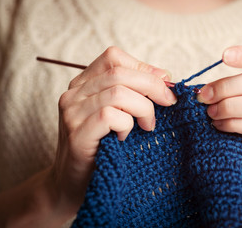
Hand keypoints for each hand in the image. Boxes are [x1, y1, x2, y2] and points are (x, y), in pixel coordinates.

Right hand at [51, 47, 176, 212]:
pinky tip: (125, 137)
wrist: (73, 184)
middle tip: (168, 103)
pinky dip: (127, 125)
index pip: (113, 57)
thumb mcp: (120, 114)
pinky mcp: (76, 133)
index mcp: (84, 83)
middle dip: (152, 86)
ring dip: (143, 108)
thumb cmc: (103, 147)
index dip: (143, 68)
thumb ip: (135, 92)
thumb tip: (164, 74)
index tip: (163, 86)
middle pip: (119, 72)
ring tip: (148, 126)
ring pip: (117, 92)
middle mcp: (74, 93)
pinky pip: (110, 116)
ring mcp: (72, 112)